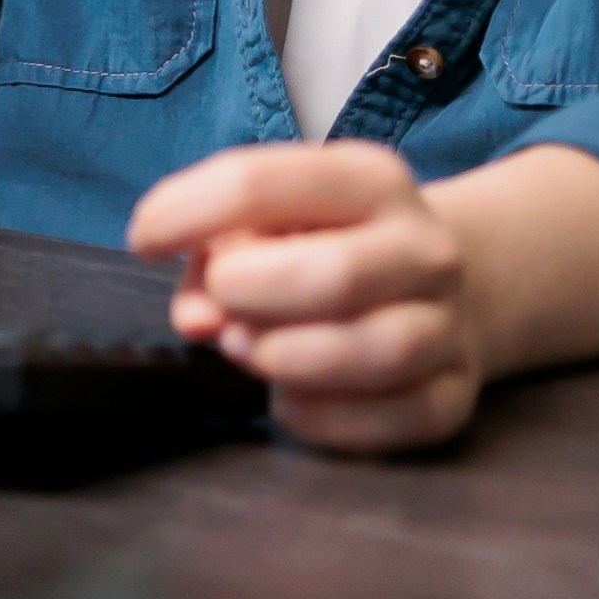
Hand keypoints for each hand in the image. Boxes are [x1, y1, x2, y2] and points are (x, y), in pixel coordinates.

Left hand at [128, 142, 492, 452]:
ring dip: (287, 357)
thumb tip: (195, 316)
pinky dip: (326, 419)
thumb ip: (217, 252)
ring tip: (243, 349)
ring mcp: (448, 324)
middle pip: (335, 274)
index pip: (264, 182)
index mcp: (371, 179)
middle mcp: (424, 247)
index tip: (143, 238)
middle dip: (250, 294)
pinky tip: (288, 401)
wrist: (432, 286)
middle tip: (216, 305)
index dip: (186, 212)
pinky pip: (398, 420)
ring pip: (377, 350)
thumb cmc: (324, 246)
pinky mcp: (455, 395)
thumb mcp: (272, 222)